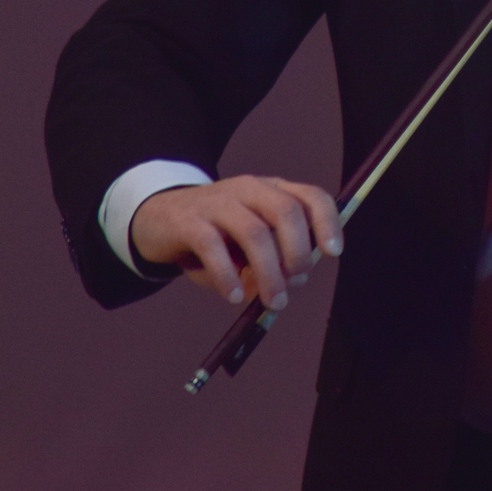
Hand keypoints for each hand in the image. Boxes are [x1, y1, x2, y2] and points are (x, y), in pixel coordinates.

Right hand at [130, 174, 341, 308]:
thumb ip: (268, 264)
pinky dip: (228, 276)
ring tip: (273, 301)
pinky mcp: (189, 221)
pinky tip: (234, 296)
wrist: (158, 219)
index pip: (310, 196)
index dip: (327, 222)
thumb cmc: (214, 235)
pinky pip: (213, 247)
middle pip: (285, 211)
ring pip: (254, 232)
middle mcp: (248, 189)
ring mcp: (217, 202)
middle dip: (298, 251)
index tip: (333, 252)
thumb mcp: (246, 247)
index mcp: (270, 190)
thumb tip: (284, 290)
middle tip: (296, 282)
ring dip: (269, 272)